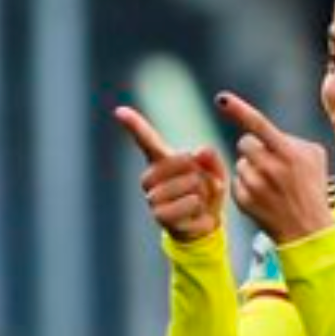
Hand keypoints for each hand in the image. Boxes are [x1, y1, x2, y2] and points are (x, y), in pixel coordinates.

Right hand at [115, 106, 225, 241]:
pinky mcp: (159, 217)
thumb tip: (202, 151)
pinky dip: (201, 209)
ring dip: (203, 192)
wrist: (203, 224)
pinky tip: (195, 214)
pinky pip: (191, 203)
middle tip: (200, 187)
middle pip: (183, 161)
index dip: (134, 124)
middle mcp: (150, 177)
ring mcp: (152, 198)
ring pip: (190, 184)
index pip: (146, 139)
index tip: (120, 111)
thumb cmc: (205, 191)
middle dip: (202, 174)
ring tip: (198, 201)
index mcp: (161, 160)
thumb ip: (210, 159)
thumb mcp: (214, 171)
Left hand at [215, 91, 333, 243]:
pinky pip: (236, 182)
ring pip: (240, 163)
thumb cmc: (312, 187)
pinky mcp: (243, 201)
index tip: (221, 99)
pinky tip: (264, 196)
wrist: (308, 229)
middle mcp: (270, 168)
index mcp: (288, 153)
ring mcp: (255, 186)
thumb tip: (266, 134)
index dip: (239, 109)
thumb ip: (290, 139)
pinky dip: (247, 186)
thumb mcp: (314, 157)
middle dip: (255, 148)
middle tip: (270, 163)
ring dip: (252, 169)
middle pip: (245, 143)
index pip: (259, 124)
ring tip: (271, 185)